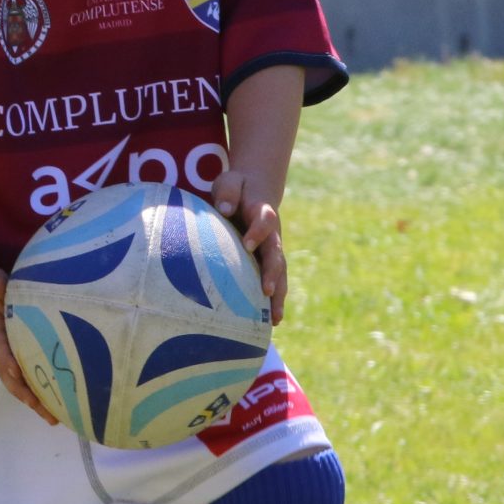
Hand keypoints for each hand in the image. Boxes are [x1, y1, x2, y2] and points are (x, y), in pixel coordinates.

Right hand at [0, 267, 61, 426]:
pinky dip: (38, 390)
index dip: (9, 363)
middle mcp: (0, 350)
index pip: (1, 351)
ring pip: (19, 383)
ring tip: (56, 418)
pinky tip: (57, 400)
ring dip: (36, 401)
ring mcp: (7, 354)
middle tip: (49, 415)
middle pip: (13, 379)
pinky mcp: (16, 353)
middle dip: (30, 397)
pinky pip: (26, 375)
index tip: (19, 374)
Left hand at [209, 169, 286, 325]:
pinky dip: (275, 301)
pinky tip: (272, 322)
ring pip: (279, 274)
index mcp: (263, 211)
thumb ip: (228, 192)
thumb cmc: (236, 187)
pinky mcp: (268, 262)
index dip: (258, 232)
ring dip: (278, 296)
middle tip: (267, 291)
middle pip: (276, 254)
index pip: (265, 220)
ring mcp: (273, 250)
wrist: (255, 190)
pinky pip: (275, 282)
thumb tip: (224, 209)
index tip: (247, 244)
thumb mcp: (230, 181)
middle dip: (272, 273)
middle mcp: (273, 234)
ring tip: (275, 319)